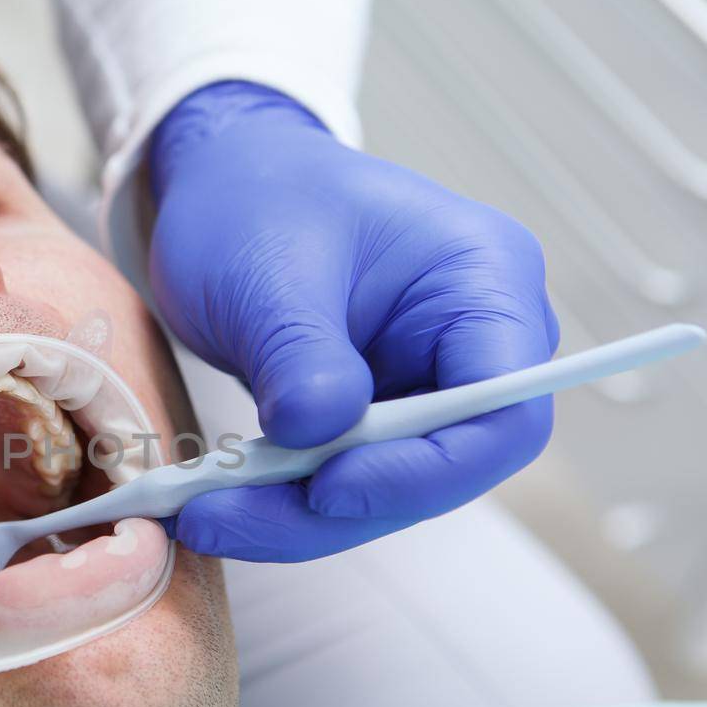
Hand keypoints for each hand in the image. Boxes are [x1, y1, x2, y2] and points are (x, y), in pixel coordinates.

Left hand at [149, 81, 557, 561]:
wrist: (222, 186)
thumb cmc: (256, 199)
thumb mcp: (267, 272)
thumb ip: (301, 355)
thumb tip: (319, 438)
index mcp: (483, 279)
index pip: (505, 412)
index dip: (427, 470)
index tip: (326, 487)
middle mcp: (473, 342)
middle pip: (445, 468)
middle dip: (334, 508)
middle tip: (225, 516)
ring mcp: (426, 384)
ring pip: (387, 491)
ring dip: (295, 519)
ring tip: (201, 514)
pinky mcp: (377, 418)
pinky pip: (345, 482)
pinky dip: (282, 503)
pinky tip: (216, 503)